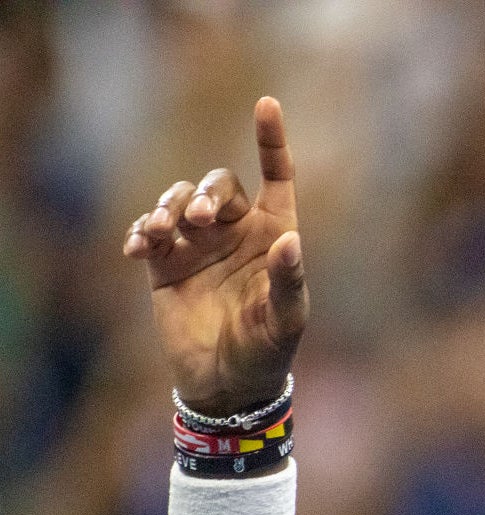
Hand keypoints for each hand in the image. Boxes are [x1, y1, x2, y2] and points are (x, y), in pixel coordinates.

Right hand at [124, 97, 307, 415]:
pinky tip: (138, 247)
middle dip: (204, 194)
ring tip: (160, 234)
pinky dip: (140, 233)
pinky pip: (148, 233)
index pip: (276, 178)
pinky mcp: (166, 265)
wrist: (229, 384)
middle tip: (200, 219)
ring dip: (167, 209)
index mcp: (273, 236)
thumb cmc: (268, 351)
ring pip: (177, 202)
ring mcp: (200, 246)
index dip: (271, 142)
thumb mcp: (286, 320)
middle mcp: (236, 233)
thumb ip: (288, 280)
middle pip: (216, 186)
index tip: (266, 104)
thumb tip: (289, 241)